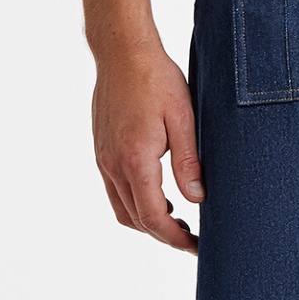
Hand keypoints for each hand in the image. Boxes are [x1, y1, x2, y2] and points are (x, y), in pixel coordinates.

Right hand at [92, 44, 203, 253]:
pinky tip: (158, 193)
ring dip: (147, 221)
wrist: (122, 52)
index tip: (196, 247)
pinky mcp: (101, 150)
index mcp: (135, 159)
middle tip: (192, 238)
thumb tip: (197, 199)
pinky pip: (115, 190)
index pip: (153, 216)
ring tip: (177, 220)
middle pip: (136, 219)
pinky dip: (135, 202)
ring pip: (122, 208)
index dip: (175, 238)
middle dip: (163, 235)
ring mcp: (103, 158)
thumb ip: (189, 161)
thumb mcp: (183, 117)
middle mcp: (113, 164)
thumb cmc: (156, 79)